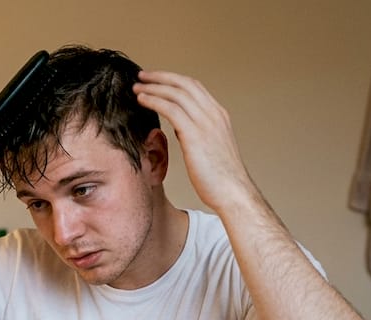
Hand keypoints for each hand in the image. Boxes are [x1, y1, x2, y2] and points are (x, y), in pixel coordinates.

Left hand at [133, 71, 258, 213]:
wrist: (233, 192)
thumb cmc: (220, 179)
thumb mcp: (210, 149)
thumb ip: (197, 135)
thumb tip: (182, 130)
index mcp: (219, 116)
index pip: (194, 88)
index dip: (173, 81)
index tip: (156, 80)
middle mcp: (214, 114)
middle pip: (185, 84)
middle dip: (161, 77)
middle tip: (142, 75)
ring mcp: (206, 123)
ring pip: (176, 93)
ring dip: (154, 87)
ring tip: (137, 86)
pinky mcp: (195, 134)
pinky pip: (171, 109)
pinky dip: (154, 100)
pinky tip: (141, 99)